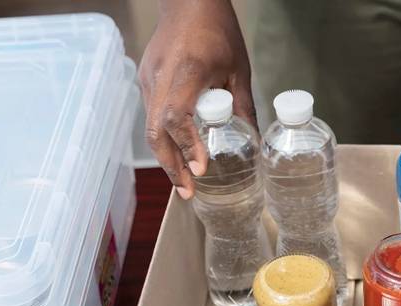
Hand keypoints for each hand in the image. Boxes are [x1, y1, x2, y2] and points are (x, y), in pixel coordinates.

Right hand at [139, 0, 255, 198]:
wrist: (188, 1)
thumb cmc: (216, 29)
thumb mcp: (238, 69)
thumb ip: (244, 107)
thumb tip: (255, 142)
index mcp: (186, 71)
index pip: (178, 116)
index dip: (187, 145)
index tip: (201, 168)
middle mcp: (161, 78)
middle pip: (157, 131)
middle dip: (171, 165)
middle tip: (188, 191)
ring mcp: (149, 79)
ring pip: (151, 127)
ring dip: (166, 157)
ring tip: (184, 182)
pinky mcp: (146, 80)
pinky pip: (152, 115)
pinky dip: (164, 139)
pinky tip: (178, 154)